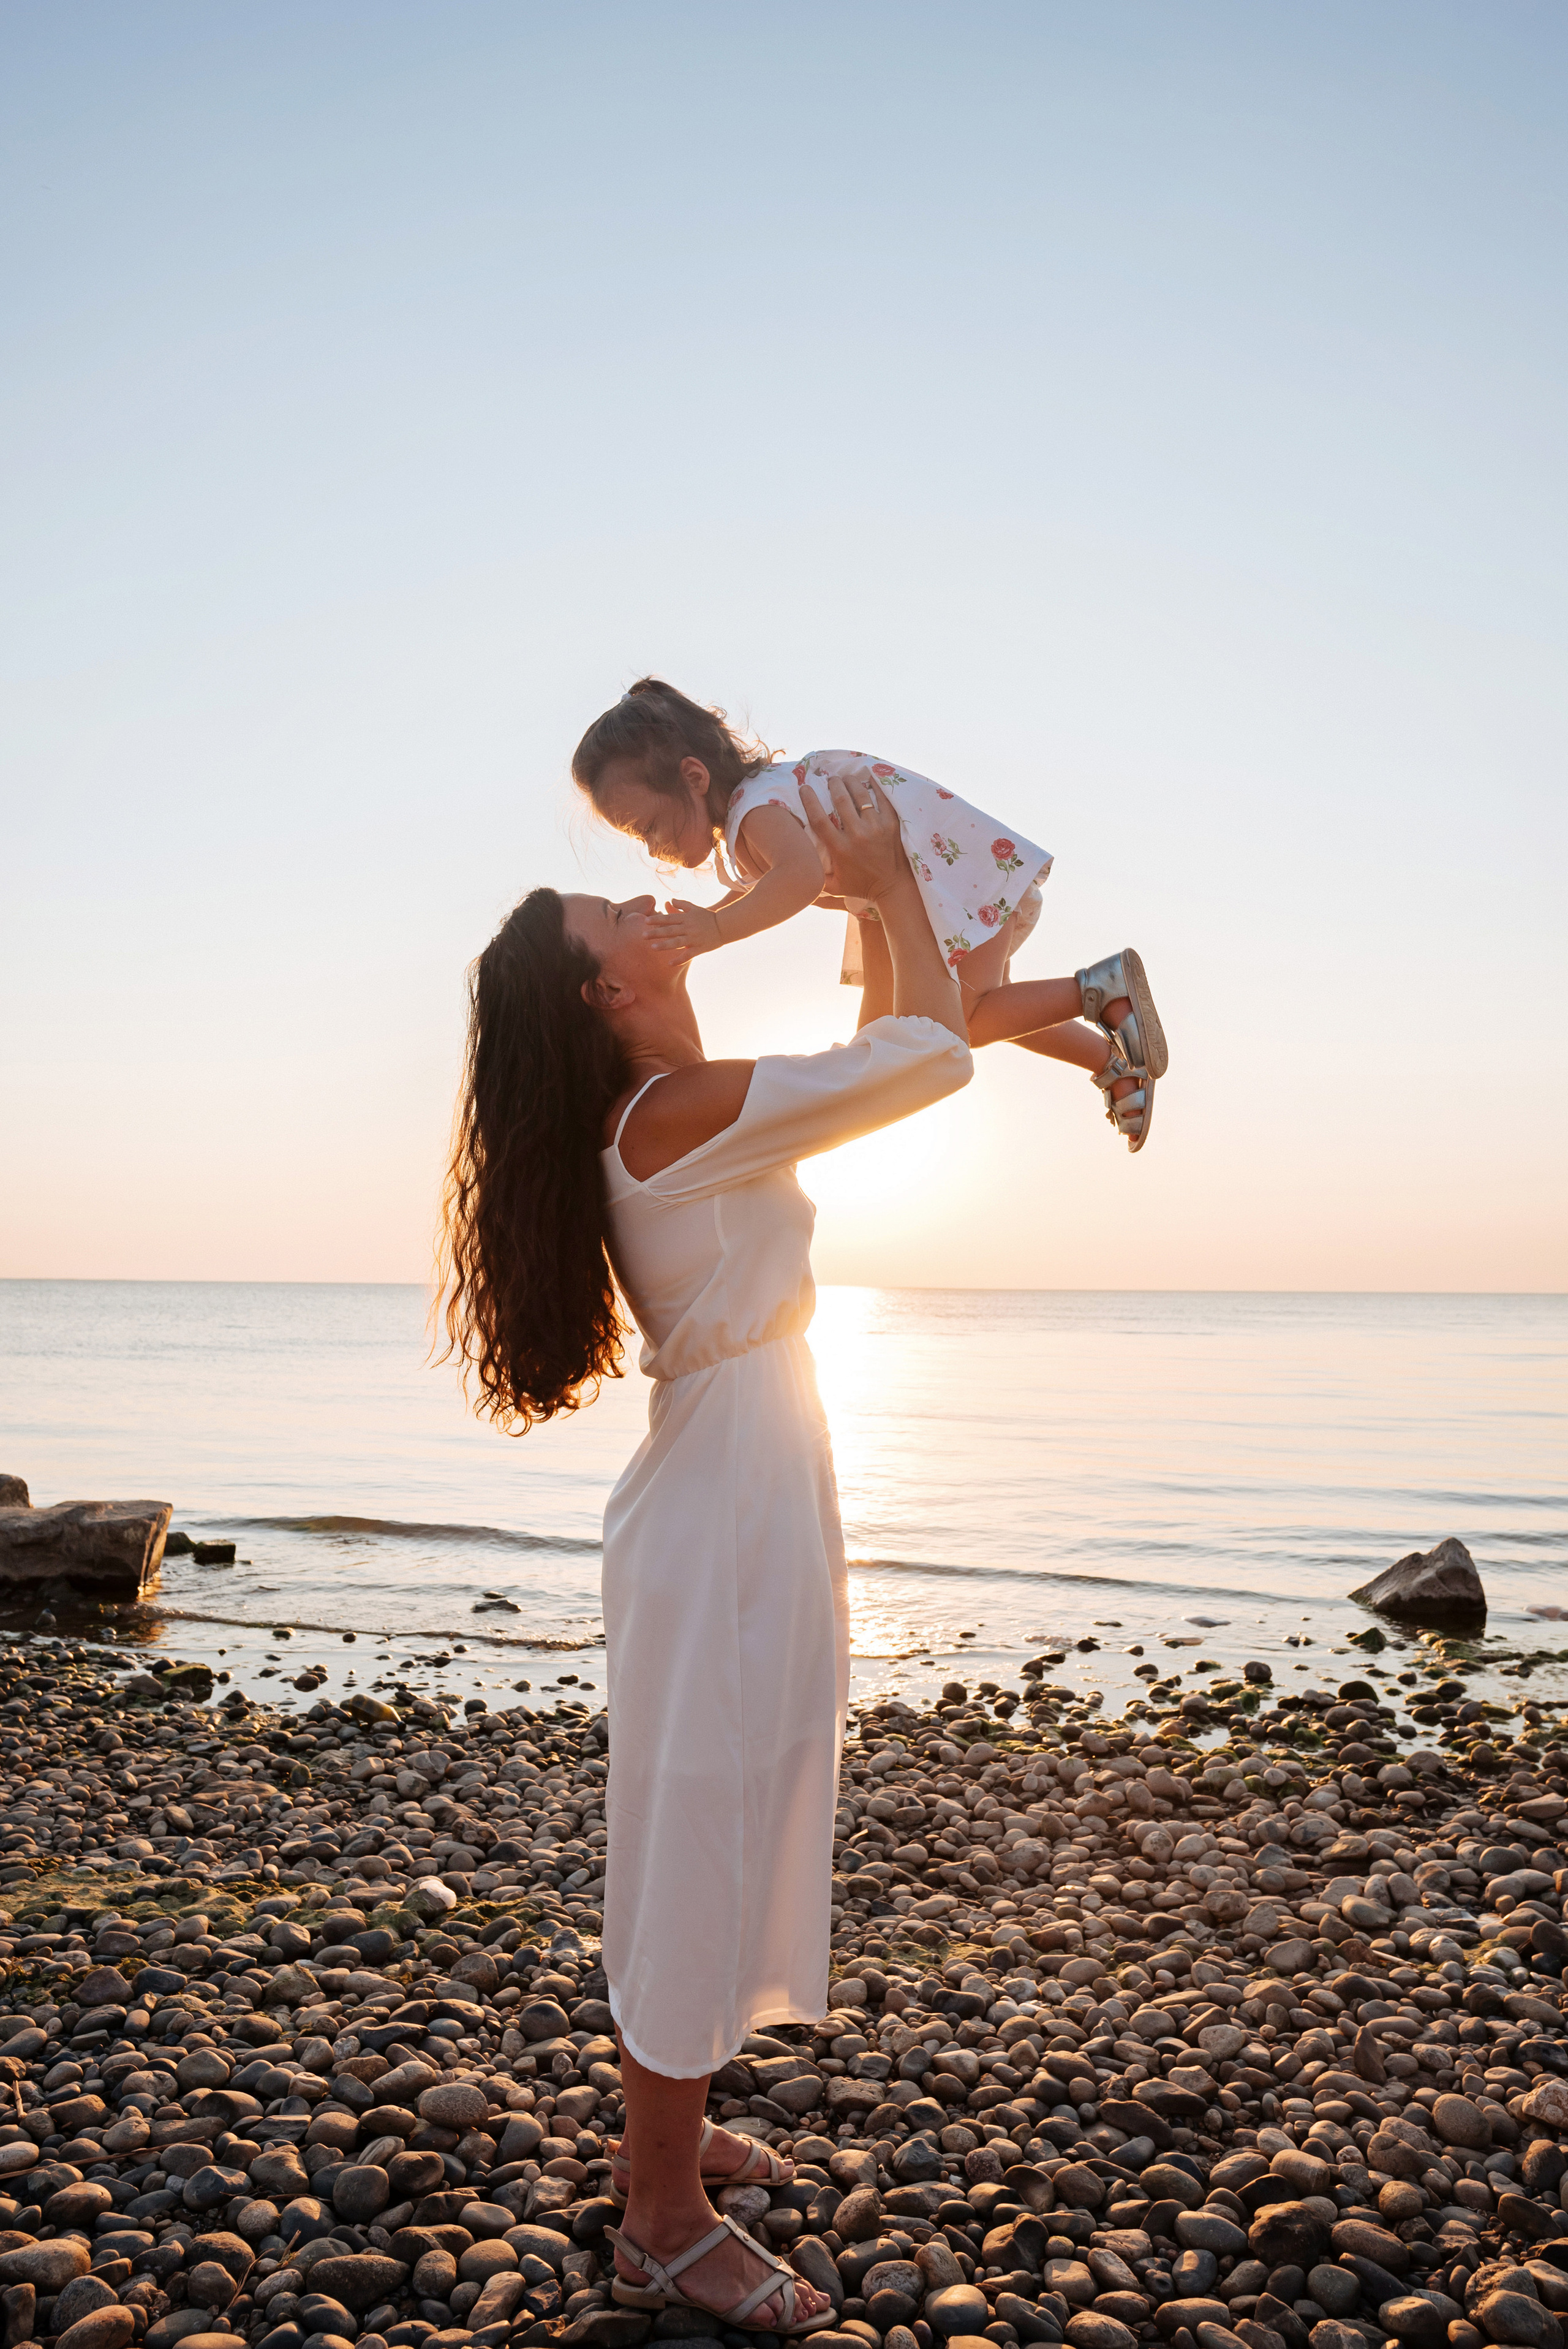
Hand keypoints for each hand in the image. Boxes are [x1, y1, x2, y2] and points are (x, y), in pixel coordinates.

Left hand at [644, 898, 725, 958]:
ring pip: (677, 942)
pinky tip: (669, 964)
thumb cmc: (708, 917)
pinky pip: (688, 955)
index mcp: (686, 918)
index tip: (645, 921)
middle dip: (656, 933)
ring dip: (665, 945)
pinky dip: (679, 960)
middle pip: (670, 930)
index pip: (669, 918)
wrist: (725, 926)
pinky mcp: (700, 948)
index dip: (657, 920)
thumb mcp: (695, 908)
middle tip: (643, 936)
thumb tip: (669, 900)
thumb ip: (682, 905)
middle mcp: (689, 928)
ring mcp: (694, 939)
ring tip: (653, 947)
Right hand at [799, 768, 907, 903]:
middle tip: (830, 779)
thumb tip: (796, 869)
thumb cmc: (861, 886)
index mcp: (840, 848)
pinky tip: (868, 778)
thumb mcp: (834, 887)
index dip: (809, 800)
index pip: (819, 818)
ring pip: (860, 795)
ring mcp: (876, 827)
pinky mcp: (891, 823)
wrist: (893, 887)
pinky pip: (882, 798)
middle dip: (833, 784)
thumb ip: (815, 879)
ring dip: (850, 782)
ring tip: (846, 777)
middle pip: (841, 799)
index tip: (804, 788)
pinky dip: (874, 786)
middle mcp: (857, 834)